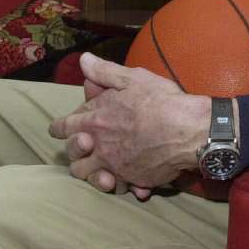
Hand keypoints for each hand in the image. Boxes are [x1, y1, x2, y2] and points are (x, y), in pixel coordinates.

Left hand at [50, 53, 209, 191]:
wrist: (188, 130)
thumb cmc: (160, 101)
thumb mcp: (131, 78)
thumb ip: (103, 71)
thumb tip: (83, 60)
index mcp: (94, 120)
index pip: (62, 128)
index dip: (60, 127)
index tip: (64, 127)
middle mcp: (99, 147)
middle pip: (73, 158)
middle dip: (76, 152)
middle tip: (89, 144)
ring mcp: (115, 167)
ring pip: (90, 177)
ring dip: (93, 173)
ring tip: (106, 166)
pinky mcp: (133, 180)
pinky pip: (121, 188)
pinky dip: (124, 185)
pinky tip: (134, 180)